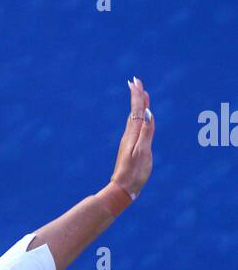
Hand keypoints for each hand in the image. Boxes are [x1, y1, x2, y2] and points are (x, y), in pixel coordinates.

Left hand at [110, 77, 154, 200]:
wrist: (122, 188)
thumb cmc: (134, 172)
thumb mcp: (143, 152)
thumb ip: (146, 133)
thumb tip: (148, 114)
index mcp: (133, 135)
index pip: (137, 111)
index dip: (138, 96)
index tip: (136, 81)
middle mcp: (130, 135)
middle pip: (134, 112)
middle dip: (136, 96)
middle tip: (136, 81)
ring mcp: (129, 141)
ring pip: (134, 118)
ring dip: (137, 105)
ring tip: (139, 94)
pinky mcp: (130, 148)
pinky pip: (134, 127)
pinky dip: (137, 117)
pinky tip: (138, 118)